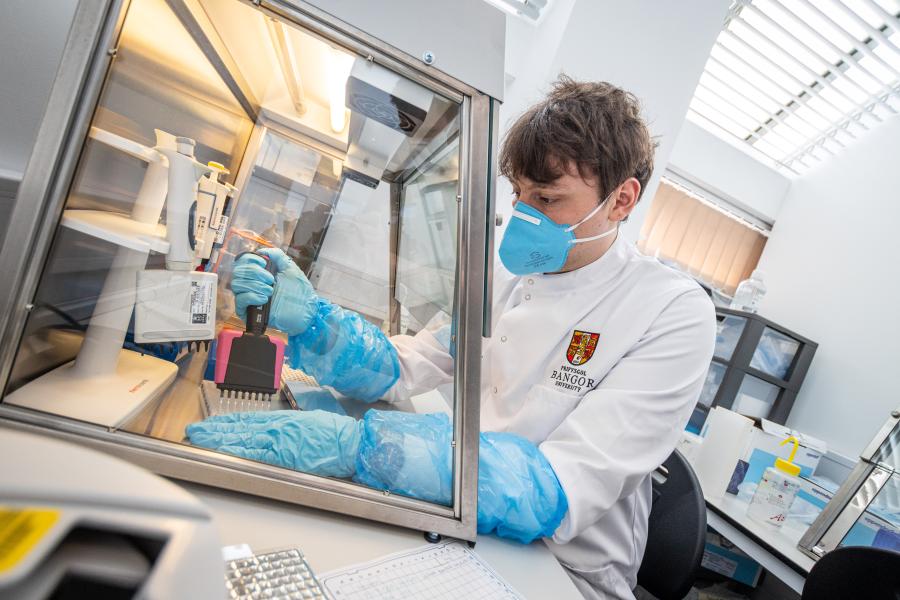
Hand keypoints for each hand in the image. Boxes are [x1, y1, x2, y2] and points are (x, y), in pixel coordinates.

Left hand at [185, 410, 361, 477]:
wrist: (349, 443)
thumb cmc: (336, 434)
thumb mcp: (309, 422)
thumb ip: (291, 427)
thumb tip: (281, 431)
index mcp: (283, 419)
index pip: (247, 419)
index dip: (227, 421)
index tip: (212, 423)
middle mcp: (276, 427)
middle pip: (238, 427)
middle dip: (214, 429)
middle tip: (194, 429)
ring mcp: (277, 440)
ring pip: (240, 437)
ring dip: (217, 438)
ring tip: (199, 437)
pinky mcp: (281, 454)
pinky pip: (252, 452)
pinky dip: (235, 450)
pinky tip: (221, 449)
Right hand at [229, 248, 317, 334]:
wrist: (305, 310)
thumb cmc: (300, 291)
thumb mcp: (290, 268)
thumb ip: (278, 256)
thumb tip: (262, 250)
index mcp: (260, 272)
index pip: (242, 261)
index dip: (249, 259)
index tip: (264, 262)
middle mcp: (251, 283)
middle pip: (237, 272)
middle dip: (254, 272)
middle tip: (271, 280)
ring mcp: (249, 297)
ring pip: (237, 285)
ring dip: (254, 285)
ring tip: (270, 290)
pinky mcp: (248, 311)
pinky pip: (239, 300)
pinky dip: (251, 296)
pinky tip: (264, 299)